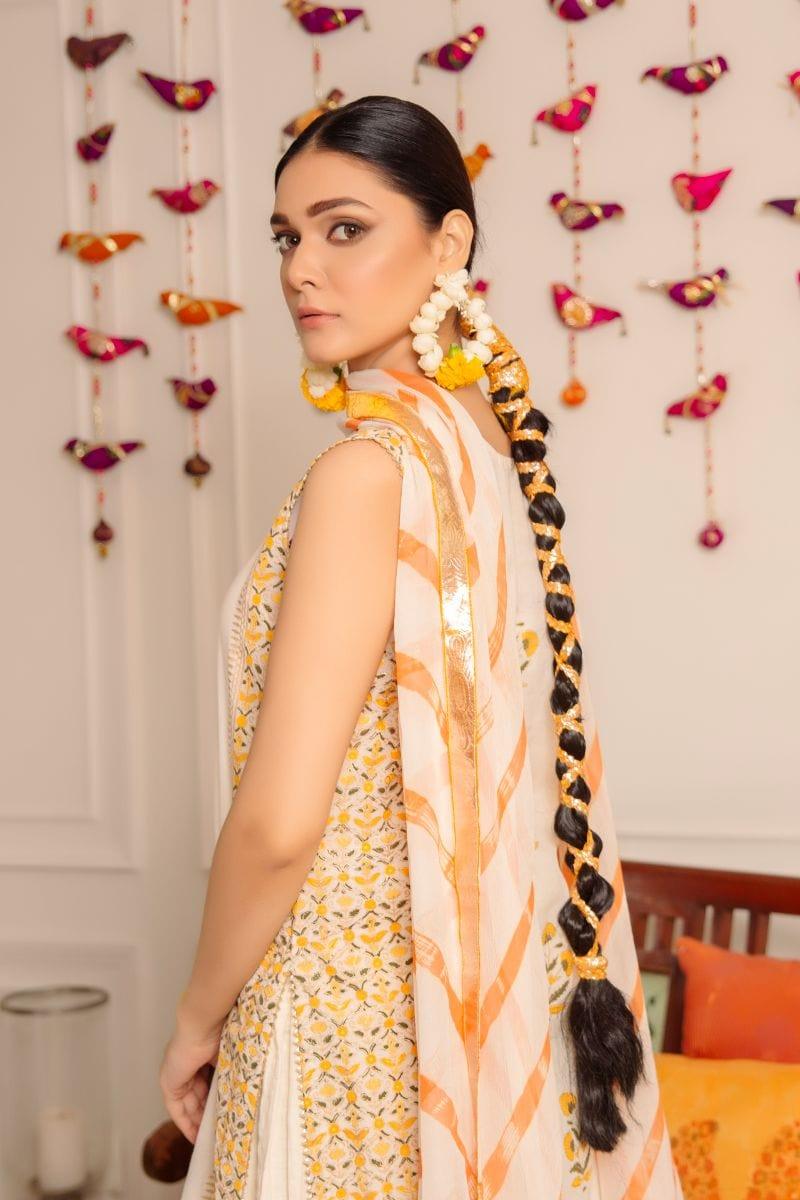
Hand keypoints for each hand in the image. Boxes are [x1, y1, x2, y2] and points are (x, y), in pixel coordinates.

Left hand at [159, 1020, 222, 1144]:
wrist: (203, 1025)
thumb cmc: (222, 1033)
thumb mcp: (230, 1058)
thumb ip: (231, 1074)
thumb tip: (243, 1094)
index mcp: (202, 1056)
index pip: (207, 1085)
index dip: (214, 1102)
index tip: (224, 1117)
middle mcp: (188, 1066)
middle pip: (197, 1098)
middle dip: (206, 1116)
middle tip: (219, 1133)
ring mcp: (177, 1075)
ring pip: (188, 1105)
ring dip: (198, 1122)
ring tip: (211, 1139)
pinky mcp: (169, 1083)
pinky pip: (177, 1109)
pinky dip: (186, 1123)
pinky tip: (196, 1137)